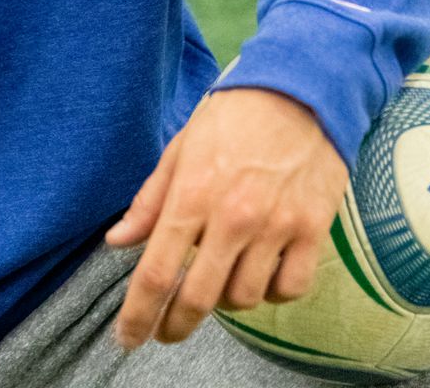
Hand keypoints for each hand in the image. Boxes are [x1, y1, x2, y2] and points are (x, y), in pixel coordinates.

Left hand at [105, 87, 348, 350]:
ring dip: (225, 300)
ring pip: (244, 298)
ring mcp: (276, 226)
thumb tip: (118, 241)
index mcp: (192, 194)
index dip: (138, 315)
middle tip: (166, 330)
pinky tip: (261, 273)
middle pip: (198, 298)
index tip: (127, 339)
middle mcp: (233, 217)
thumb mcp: (181, 148)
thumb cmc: (234, 116)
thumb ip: (150, 200)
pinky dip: (271, 291)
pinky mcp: (311, 230)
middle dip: (175, 324)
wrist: (299, 89)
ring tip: (218, 278)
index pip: (156, 272)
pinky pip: (288, 289)